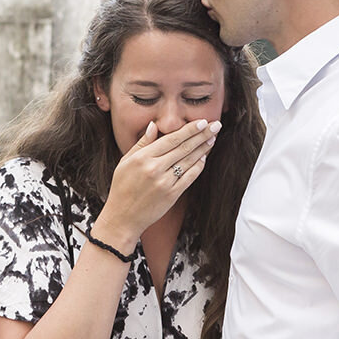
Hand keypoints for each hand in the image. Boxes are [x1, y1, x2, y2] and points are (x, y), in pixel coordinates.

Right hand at [94, 120, 220, 243]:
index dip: (189, 130)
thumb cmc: (121, 187)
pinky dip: (198, 166)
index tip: (202, 121)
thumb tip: (153, 125)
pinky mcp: (172, 194)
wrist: (122, 217)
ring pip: (189, 160)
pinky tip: (204, 157)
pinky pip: (189, 177)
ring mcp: (164, 182)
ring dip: (203, 148)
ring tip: (212, 138)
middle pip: (184, 147)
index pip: (171, 139)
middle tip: (216, 125)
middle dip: (202, 135)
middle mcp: (154, 168)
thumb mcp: (125, 162)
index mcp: (142, 157)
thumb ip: (142, 143)